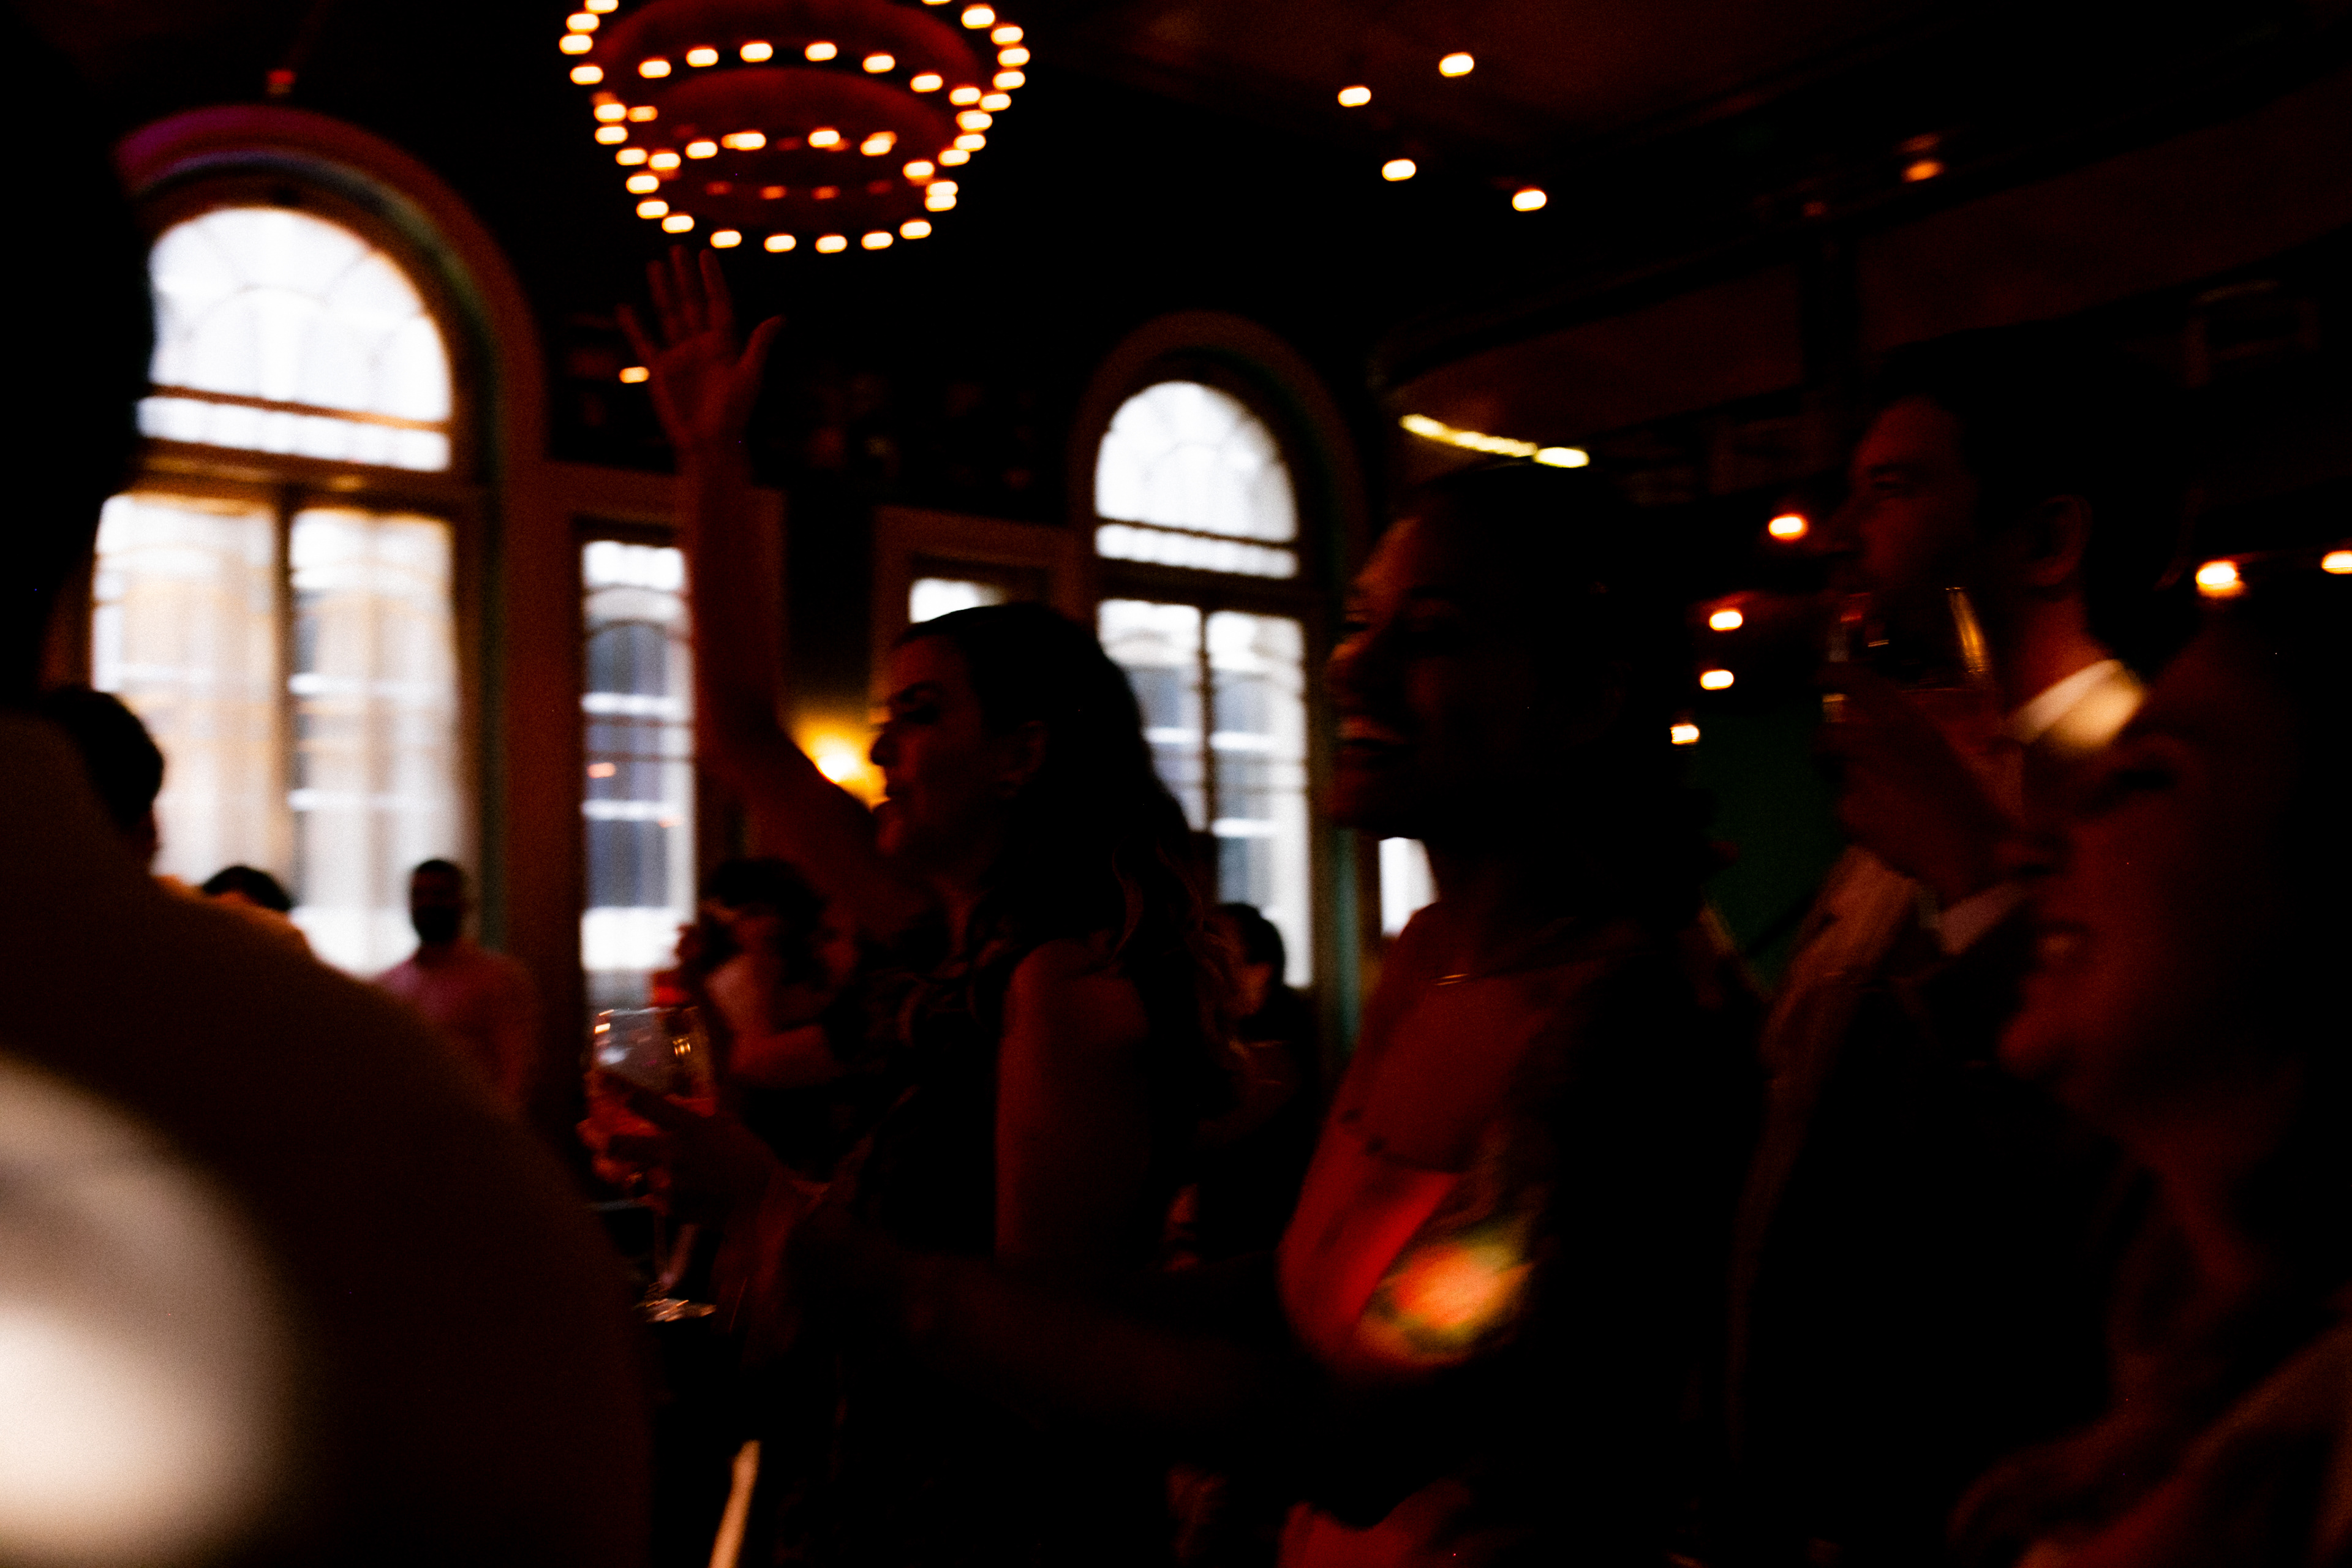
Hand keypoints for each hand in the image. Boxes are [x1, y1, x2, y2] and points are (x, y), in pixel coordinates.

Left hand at [583, 1071, 785, 1221]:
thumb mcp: (726, 1124)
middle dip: (594, 1135)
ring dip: (604, 1166)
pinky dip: (636, 1187)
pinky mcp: (668, 1208)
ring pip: (621, 1175)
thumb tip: (671, 1102)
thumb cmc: (749, 1157)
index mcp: (688, 1127)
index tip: (602, 1079)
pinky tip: (631, 1182)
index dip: (617, 1088)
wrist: (762, 1203)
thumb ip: (695, 1112)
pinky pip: (642, 1195)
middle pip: (617, 1144)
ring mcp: (666, 1184)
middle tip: (584, 1127)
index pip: (642, 1101)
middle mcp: (671, 1155)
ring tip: (597, 1159)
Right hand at [618, 246, 782, 458]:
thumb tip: (780, 318)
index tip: (706, 254)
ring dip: (662, 291)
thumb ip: (759, 345)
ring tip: (655, 264)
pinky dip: (634, 326)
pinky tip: (625, 307)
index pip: (718, 304)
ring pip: (669, 315)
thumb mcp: (750, 376)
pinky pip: (644, 342)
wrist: (710, 443)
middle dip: (685, 277)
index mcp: (725, 344)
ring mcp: (680, 356)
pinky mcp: (660, 371)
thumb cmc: (734, 413)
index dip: (713, 280)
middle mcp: (702, 345)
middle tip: (678, 249)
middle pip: (692, 303)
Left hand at [1818, 662, 2013, 905]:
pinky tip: (1891, 835)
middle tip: (1829, 762)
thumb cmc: (1976, 805)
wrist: (1971, 851)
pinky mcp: (1849, 810)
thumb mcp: (1963, 758)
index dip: (1832, 675)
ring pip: (1840, 780)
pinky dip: (1861, 825)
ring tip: (1890, 813)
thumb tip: (1948, 745)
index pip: (1862, 683)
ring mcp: (1860, 776)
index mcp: (1911, 723)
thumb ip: (1936, 746)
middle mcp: (1879, 742)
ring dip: (1855, 794)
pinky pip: (1845, 815)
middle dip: (1821, 750)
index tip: (1815, 677)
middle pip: (1826, 736)